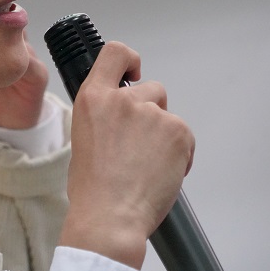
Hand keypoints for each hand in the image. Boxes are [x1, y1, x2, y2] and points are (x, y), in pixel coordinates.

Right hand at [60, 41, 194, 269]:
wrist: (110, 216)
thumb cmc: (93, 188)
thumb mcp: (84, 137)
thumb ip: (104, 115)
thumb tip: (120, 117)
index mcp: (93, 98)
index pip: (116, 54)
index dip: (130, 60)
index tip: (134, 72)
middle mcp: (123, 99)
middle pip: (151, 88)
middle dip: (151, 112)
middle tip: (140, 144)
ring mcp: (153, 114)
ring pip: (168, 116)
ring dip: (164, 135)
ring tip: (147, 165)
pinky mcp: (178, 132)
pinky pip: (186, 137)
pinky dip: (180, 154)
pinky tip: (161, 173)